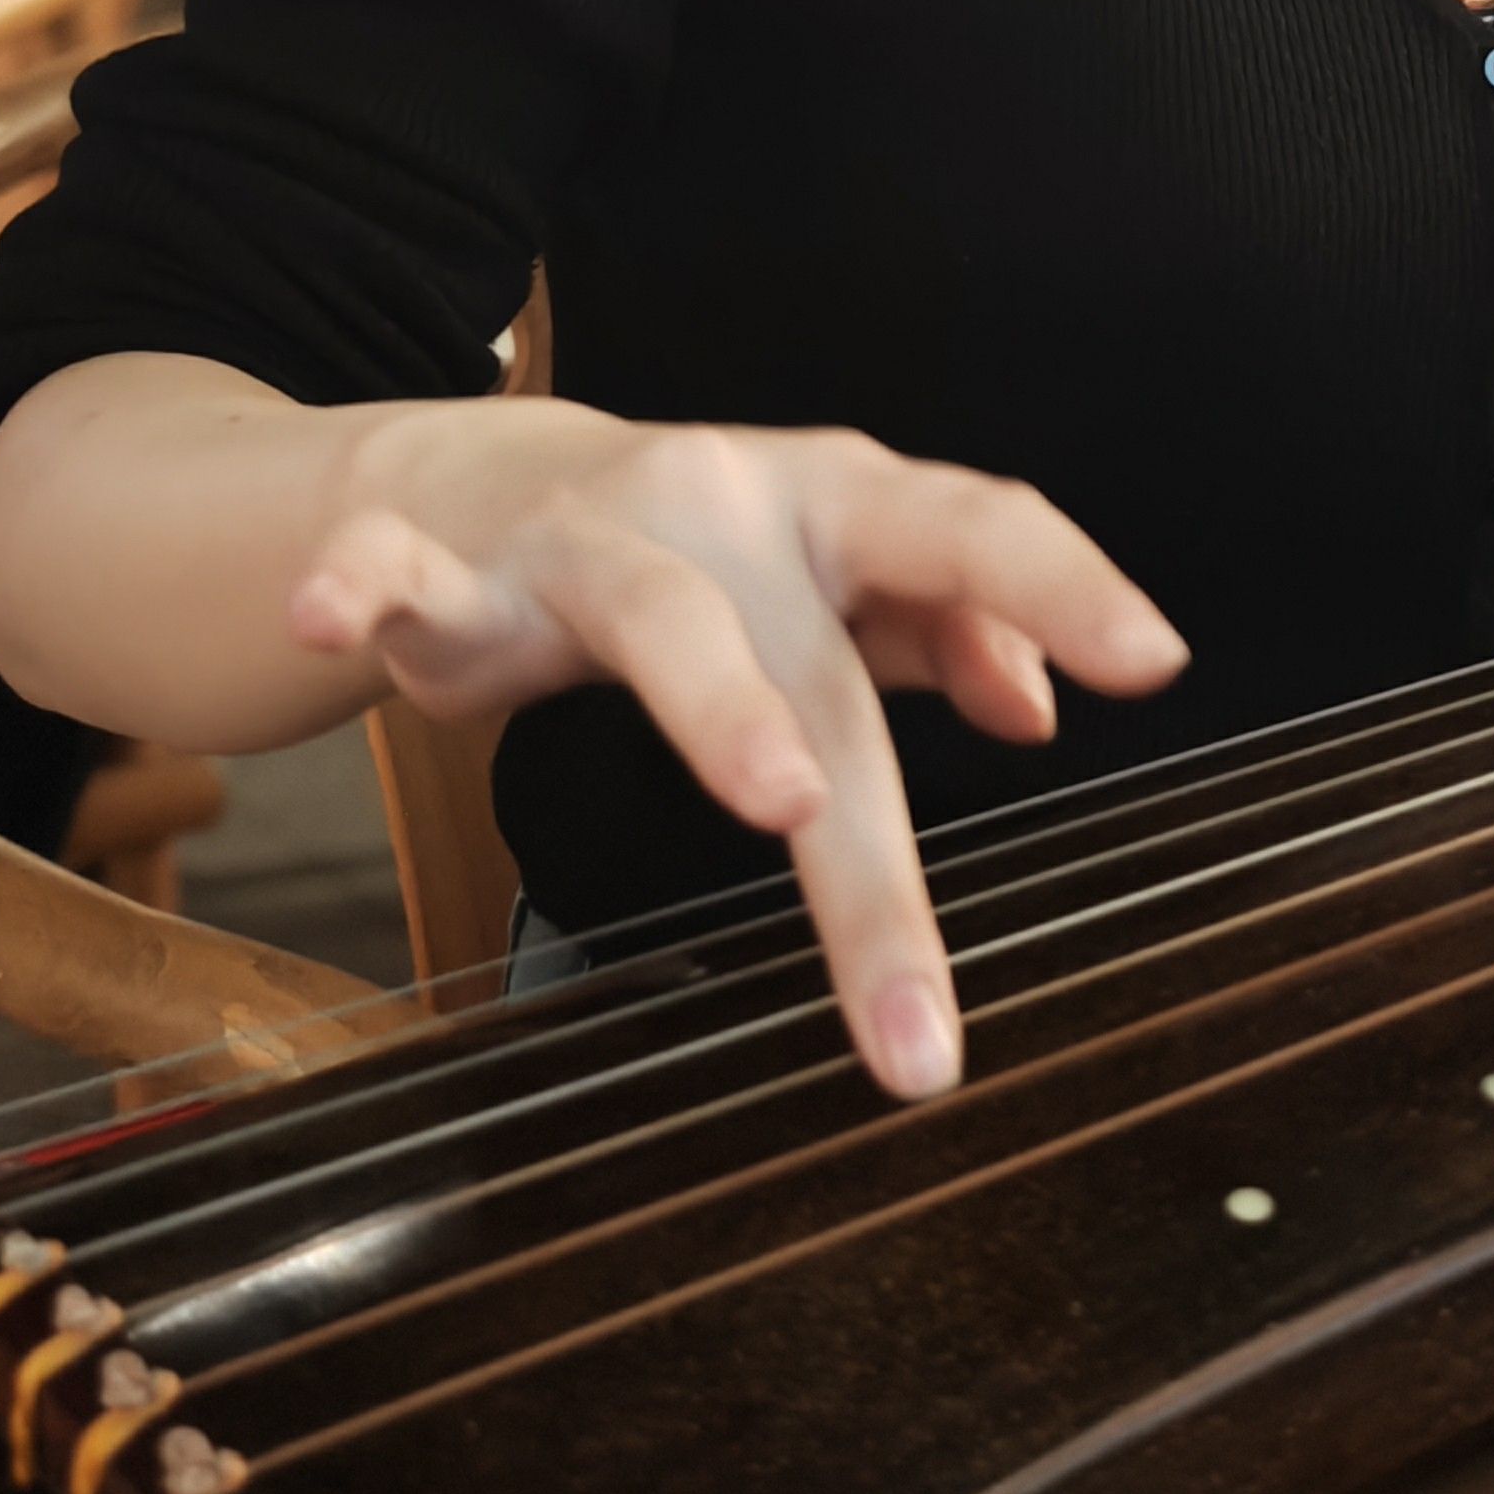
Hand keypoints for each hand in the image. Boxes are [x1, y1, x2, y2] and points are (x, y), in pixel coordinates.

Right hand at [288, 420, 1185, 1099]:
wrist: (469, 479)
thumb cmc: (692, 554)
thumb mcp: (823, 575)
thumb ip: (938, 628)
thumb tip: (1044, 703)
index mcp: (829, 508)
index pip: (971, 534)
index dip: (1063, 587)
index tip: (1155, 660)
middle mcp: (723, 505)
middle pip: (825, 663)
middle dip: (874, 848)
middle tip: (921, 1014)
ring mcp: (581, 533)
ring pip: (660, 617)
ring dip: (722, 704)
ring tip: (782, 800)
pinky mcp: (443, 568)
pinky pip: (398, 576)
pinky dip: (368, 589)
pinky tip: (337, 620)